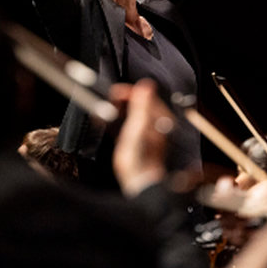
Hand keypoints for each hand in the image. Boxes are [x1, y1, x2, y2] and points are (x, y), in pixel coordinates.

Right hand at [111, 79, 170, 196]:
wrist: (138, 181)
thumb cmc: (138, 159)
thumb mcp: (137, 127)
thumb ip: (142, 106)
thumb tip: (146, 86)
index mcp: (159, 118)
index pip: (146, 96)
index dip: (129, 91)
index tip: (115, 92)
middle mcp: (157, 124)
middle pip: (140, 104)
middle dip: (123, 99)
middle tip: (109, 99)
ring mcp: (150, 133)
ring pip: (134, 114)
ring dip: (120, 109)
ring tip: (108, 109)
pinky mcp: (141, 142)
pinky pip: (131, 124)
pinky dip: (120, 120)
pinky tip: (111, 122)